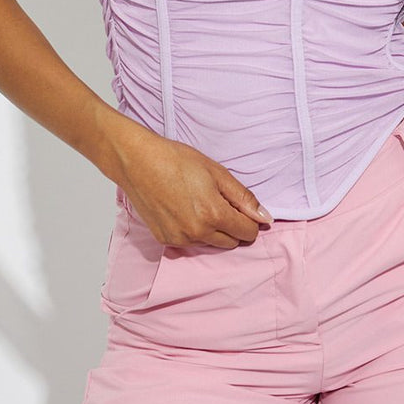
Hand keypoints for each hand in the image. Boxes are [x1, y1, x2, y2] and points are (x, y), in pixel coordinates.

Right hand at [109, 117, 274, 248]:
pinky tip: (184, 209)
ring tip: (199, 202)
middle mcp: (197, 233)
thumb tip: (264, 218)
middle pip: (231, 242)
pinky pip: (190, 242)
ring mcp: (179, 239)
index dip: (250, 219)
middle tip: (220, 202)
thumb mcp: (217, 172)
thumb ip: (243, 198)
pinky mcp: (165, 240)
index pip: (248, 232)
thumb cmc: (176, 160)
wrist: (138, 161)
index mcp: (213, 215)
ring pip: (211, 243)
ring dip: (213, 229)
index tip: (243, 207)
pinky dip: (193, 230)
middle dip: (233, 226)